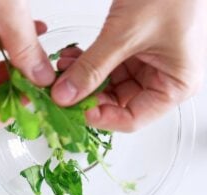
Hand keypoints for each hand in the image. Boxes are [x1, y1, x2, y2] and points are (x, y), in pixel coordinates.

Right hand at [0, 0, 54, 130]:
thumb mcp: (7, 10)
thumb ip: (27, 51)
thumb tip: (43, 80)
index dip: (3, 118)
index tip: (32, 103)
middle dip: (10, 95)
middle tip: (40, 81)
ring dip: (8, 74)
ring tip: (36, 56)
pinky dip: (0, 55)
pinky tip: (24, 36)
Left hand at [51, 0, 206, 131]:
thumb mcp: (125, 34)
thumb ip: (92, 67)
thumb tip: (65, 95)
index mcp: (176, 85)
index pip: (133, 119)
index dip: (101, 118)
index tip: (73, 109)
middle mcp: (162, 80)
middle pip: (117, 104)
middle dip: (86, 96)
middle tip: (60, 91)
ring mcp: (147, 66)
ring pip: (107, 86)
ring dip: (83, 80)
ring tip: (63, 68)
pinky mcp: (133, 52)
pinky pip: (106, 67)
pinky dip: (87, 64)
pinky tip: (71, 58)